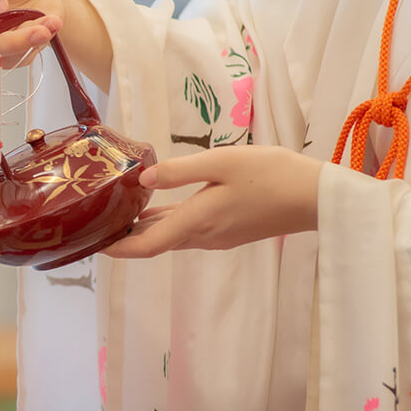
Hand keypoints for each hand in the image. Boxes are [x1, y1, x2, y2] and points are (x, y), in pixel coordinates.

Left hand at [104, 147, 322, 257]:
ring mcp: (217, 237)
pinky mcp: (228, 231)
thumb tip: (142, 180)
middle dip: (124, 238)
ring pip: (171, 237)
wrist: (316, 197)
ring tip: (118, 214)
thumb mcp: (222, 162)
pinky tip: (156, 209)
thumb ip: (180, 171)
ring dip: (144, 231)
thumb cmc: (271, 175)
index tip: (93, 244)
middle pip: (154, 244)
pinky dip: (166, 224)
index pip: (146, 246)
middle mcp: (203, 237)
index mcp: (197, 222)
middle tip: (96, 225)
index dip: (117, 249)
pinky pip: (187, 231)